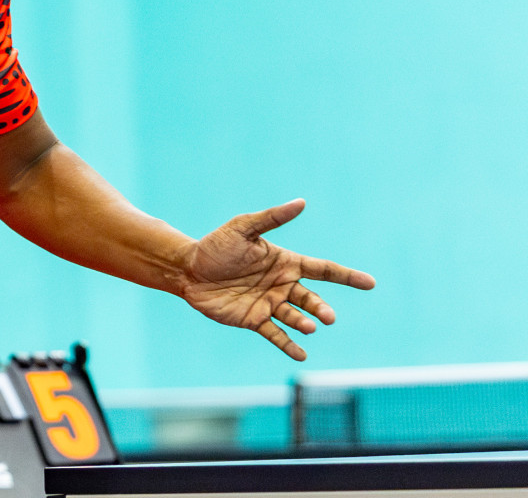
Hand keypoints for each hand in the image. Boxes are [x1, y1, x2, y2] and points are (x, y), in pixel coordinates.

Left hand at [181, 198, 375, 359]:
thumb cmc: (216, 246)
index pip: (322, 269)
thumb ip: (272, 218)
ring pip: (295, 317)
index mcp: (285, 263)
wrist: (187, 270)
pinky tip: (301, 354)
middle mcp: (282, 285)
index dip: (346, 276)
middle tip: (327, 317)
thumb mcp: (243, 228)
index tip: (370, 283)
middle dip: (321, 308)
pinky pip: (276, 334)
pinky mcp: (254, 320)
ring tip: (309, 327)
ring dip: (304, 324)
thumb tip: (301, 202)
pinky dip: (289, 345)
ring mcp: (269, 304)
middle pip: (311, 298)